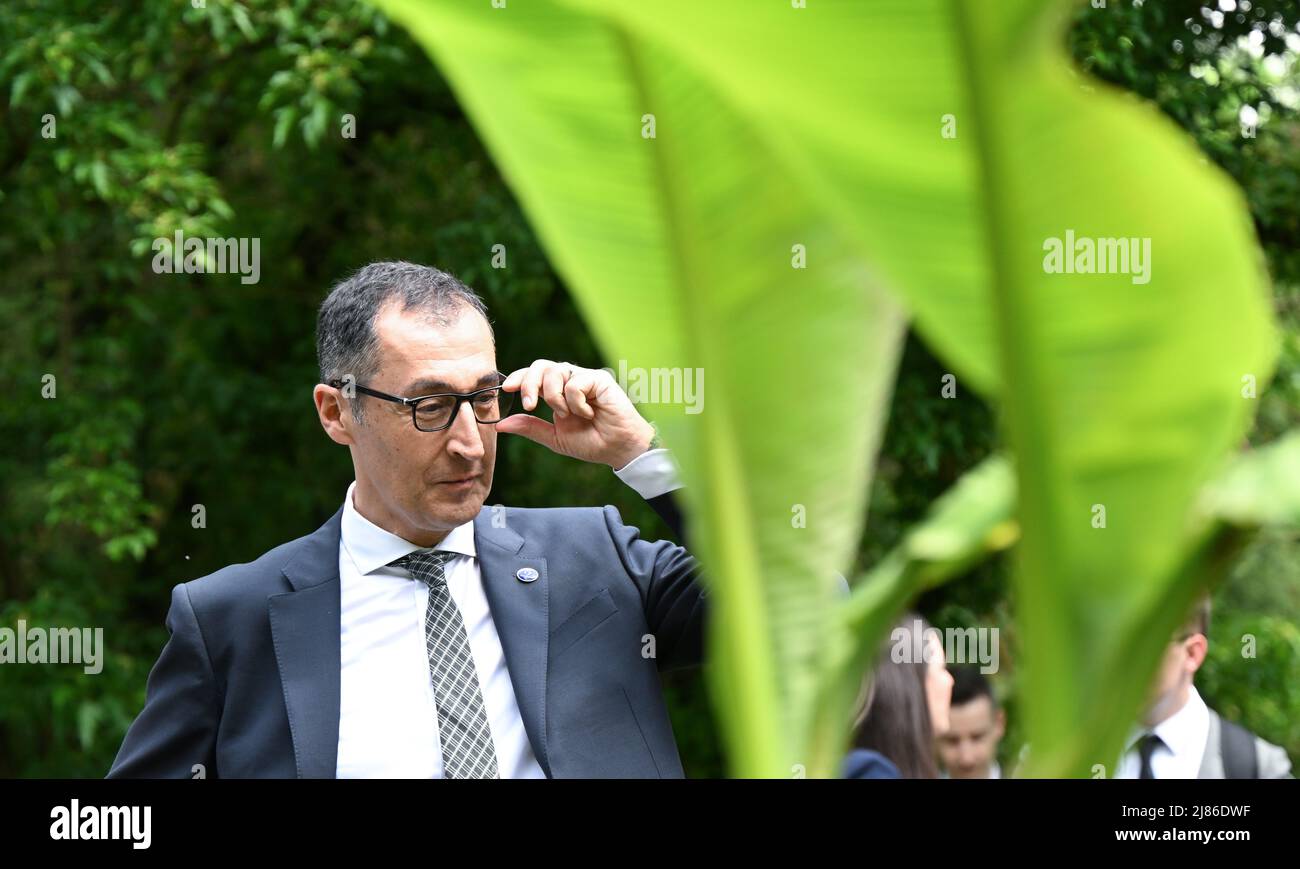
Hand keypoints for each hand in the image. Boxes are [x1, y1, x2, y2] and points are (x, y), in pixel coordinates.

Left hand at [497, 360, 655, 468]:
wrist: (618, 449)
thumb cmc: (591, 442)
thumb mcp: (554, 437)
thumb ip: (530, 428)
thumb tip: (501, 424)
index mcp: (557, 391)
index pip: (534, 375)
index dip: (519, 378)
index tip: (507, 389)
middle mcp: (570, 380)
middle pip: (540, 366)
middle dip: (529, 384)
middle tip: (530, 406)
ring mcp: (584, 377)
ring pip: (554, 372)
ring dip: (554, 398)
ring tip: (568, 415)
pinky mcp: (599, 379)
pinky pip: (574, 383)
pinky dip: (576, 403)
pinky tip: (588, 413)